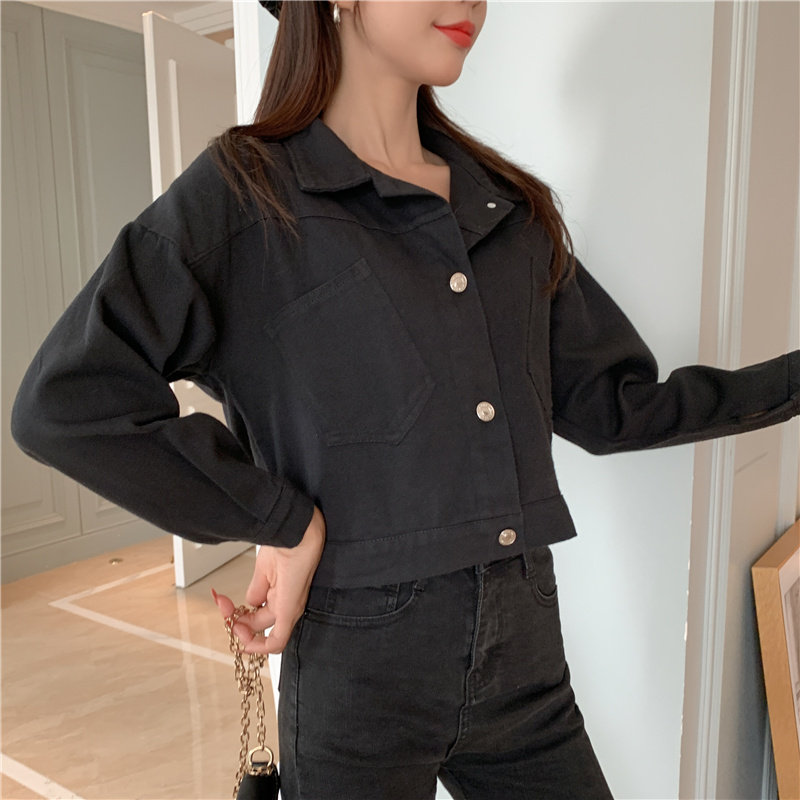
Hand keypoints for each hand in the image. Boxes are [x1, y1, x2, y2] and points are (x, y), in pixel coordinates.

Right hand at [212, 505, 325, 653]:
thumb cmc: (287, 543)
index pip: (261, 616)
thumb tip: (247, 603)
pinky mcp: (289, 611)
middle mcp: (288, 605)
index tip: (226, 607)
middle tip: (224, 610)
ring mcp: (290, 609)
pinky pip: (277, 641)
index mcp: (282, 594)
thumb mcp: (263, 570)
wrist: (296, 532)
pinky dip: (260, 648)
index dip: (240, 616)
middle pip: (260, 625)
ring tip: (230, 618)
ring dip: (244, 634)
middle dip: (237, 623)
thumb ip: (256, 589)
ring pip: (267, 637)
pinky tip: (245, 644)